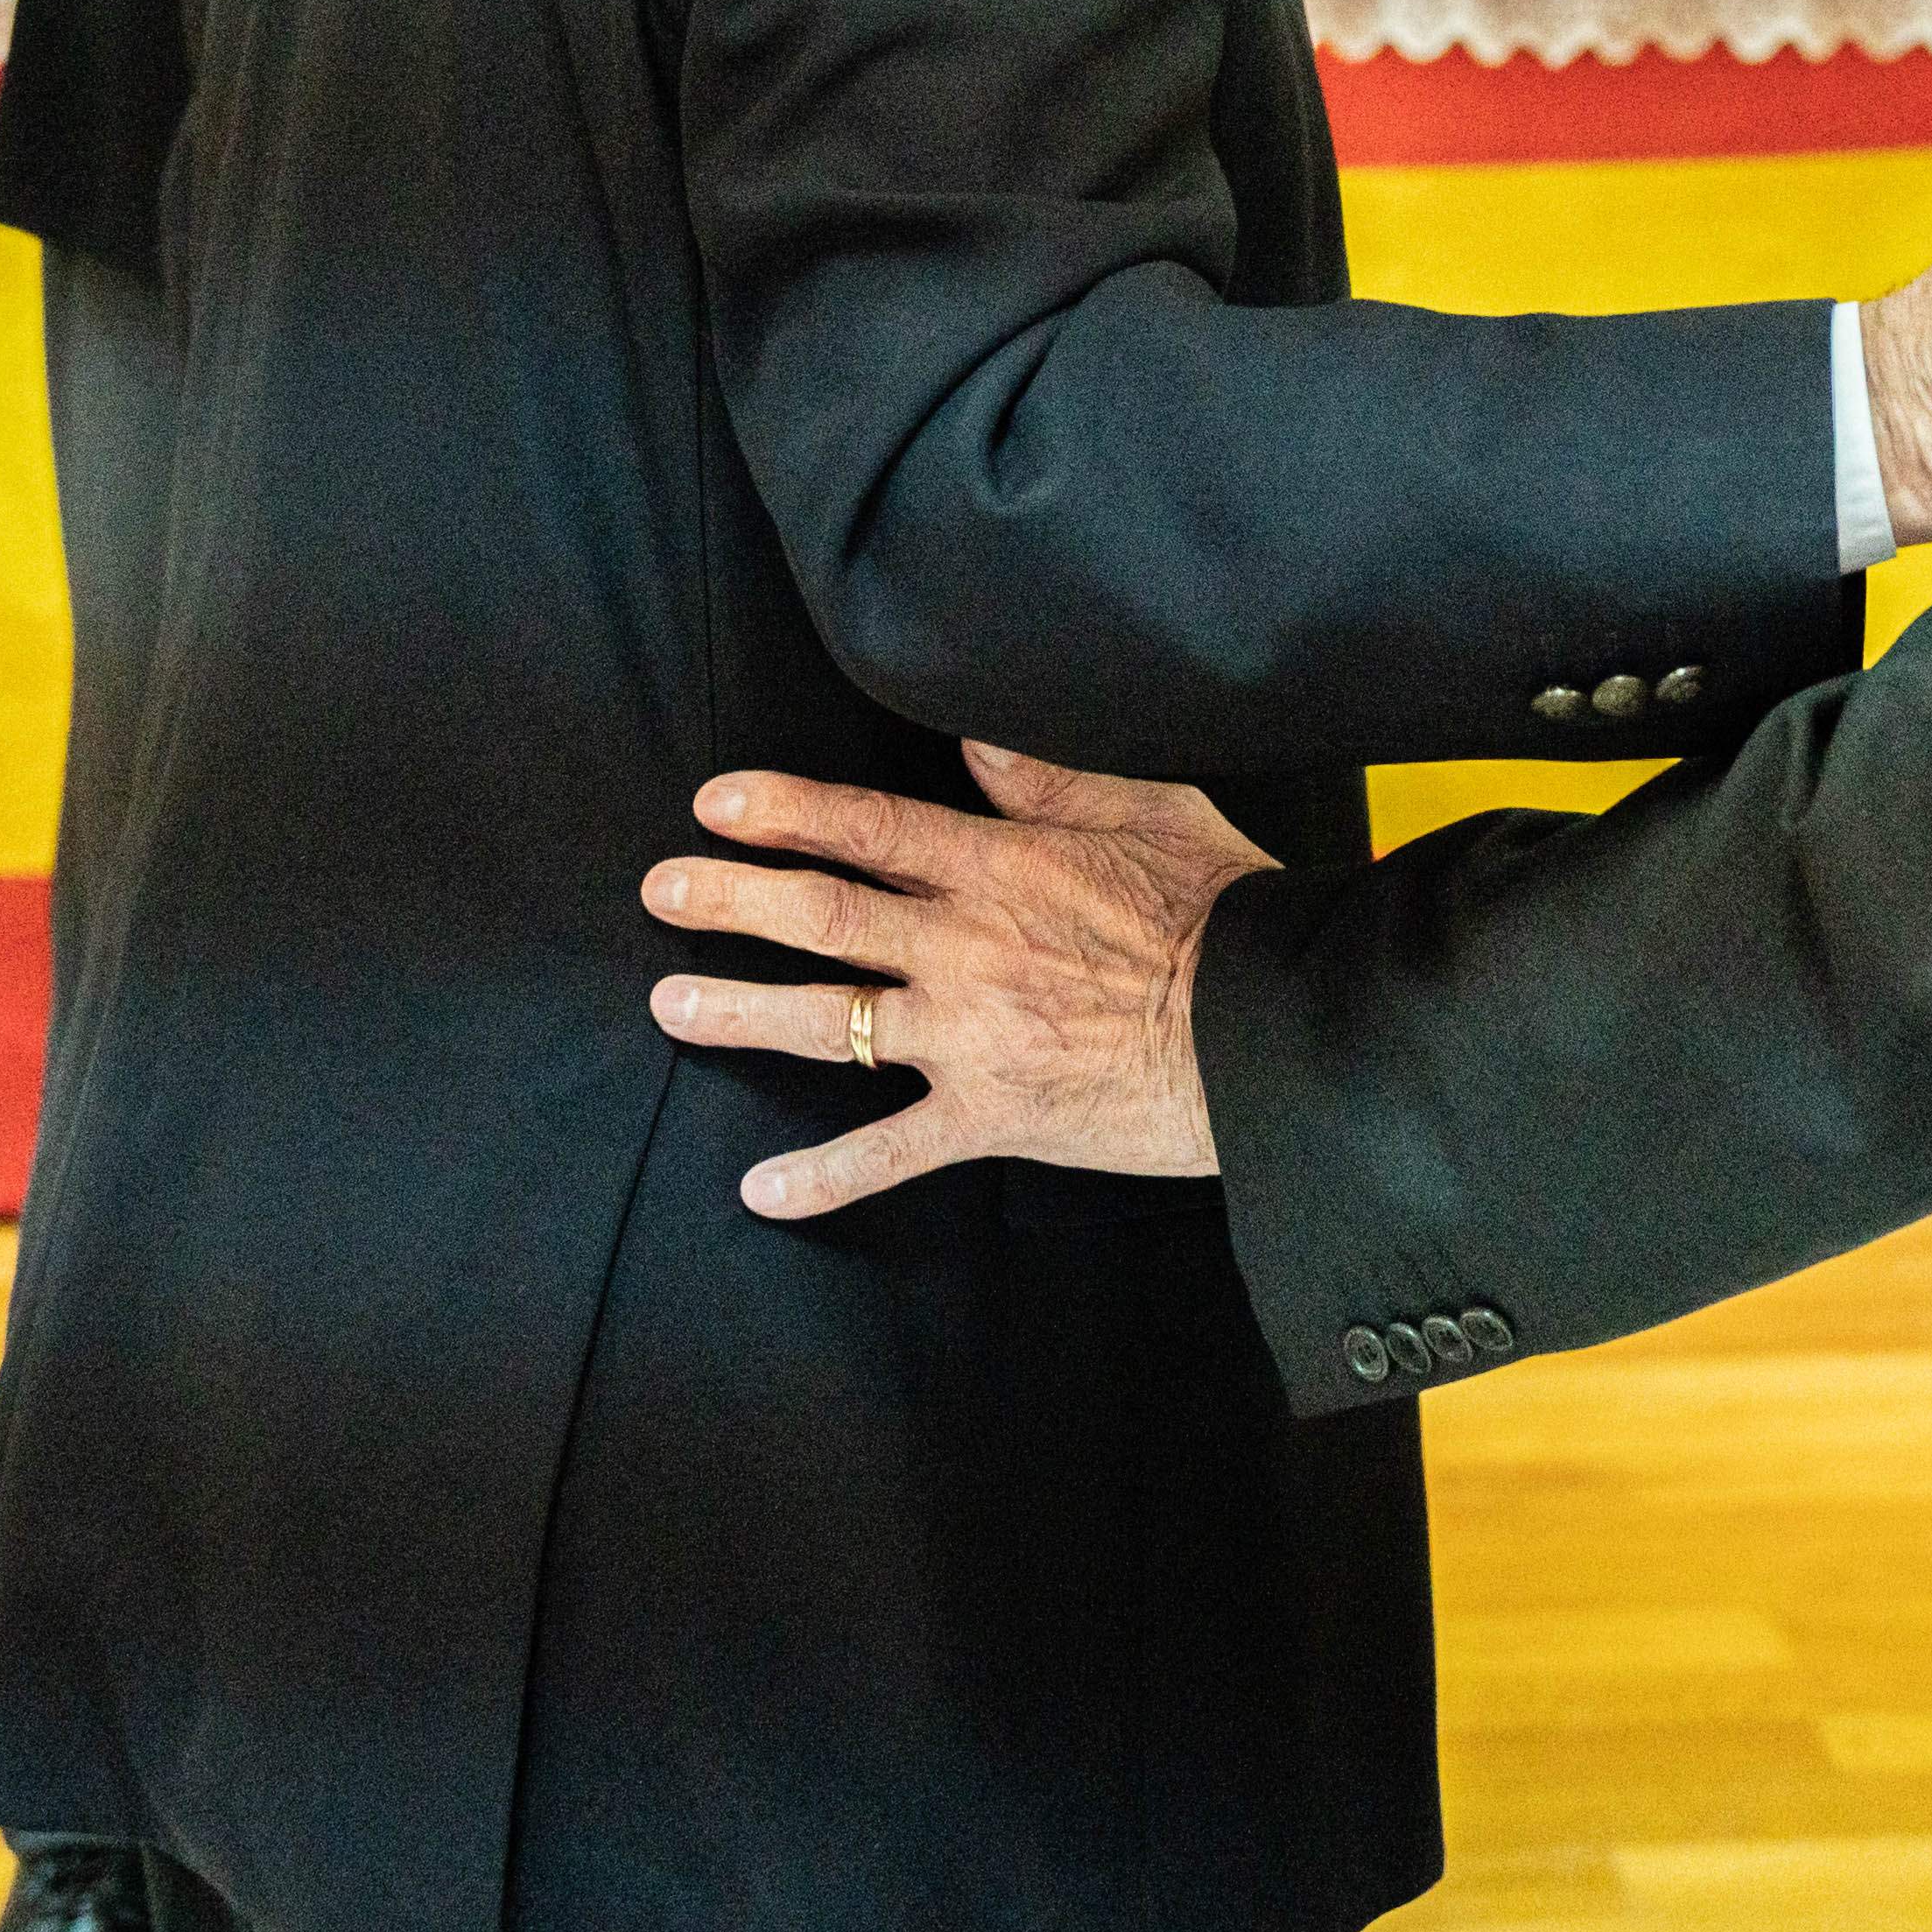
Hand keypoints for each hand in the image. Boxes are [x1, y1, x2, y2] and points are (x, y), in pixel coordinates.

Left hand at [643, 746, 1264, 1217]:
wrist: (1269, 1034)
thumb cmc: (1225, 913)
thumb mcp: (1149, 813)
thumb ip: (1052, 777)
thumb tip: (973, 739)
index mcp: (1003, 868)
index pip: (868, 829)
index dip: (784, 811)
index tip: (715, 803)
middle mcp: (967, 947)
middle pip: (823, 916)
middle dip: (731, 899)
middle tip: (662, 889)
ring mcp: (971, 1037)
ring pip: (832, 1022)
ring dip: (741, 1012)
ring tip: (671, 1003)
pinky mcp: (993, 1116)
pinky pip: (891, 1153)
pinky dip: (823, 1179)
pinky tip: (760, 1192)